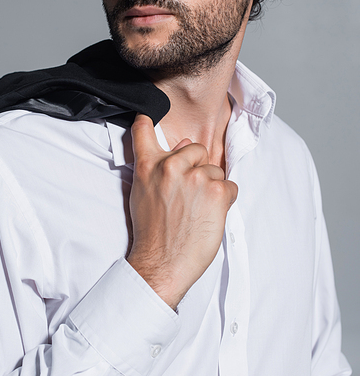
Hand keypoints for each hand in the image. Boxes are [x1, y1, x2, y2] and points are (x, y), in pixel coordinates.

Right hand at [127, 114, 237, 309]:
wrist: (161, 263)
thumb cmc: (152, 233)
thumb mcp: (144, 194)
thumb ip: (160, 167)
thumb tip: (184, 143)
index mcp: (149, 166)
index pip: (144, 129)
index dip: (147, 118)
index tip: (148, 111)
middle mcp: (171, 166)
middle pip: (197, 149)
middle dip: (197, 168)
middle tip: (187, 197)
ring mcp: (196, 177)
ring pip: (215, 170)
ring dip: (212, 188)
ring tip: (197, 212)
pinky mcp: (218, 192)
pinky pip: (230, 186)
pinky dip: (225, 202)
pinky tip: (209, 216)